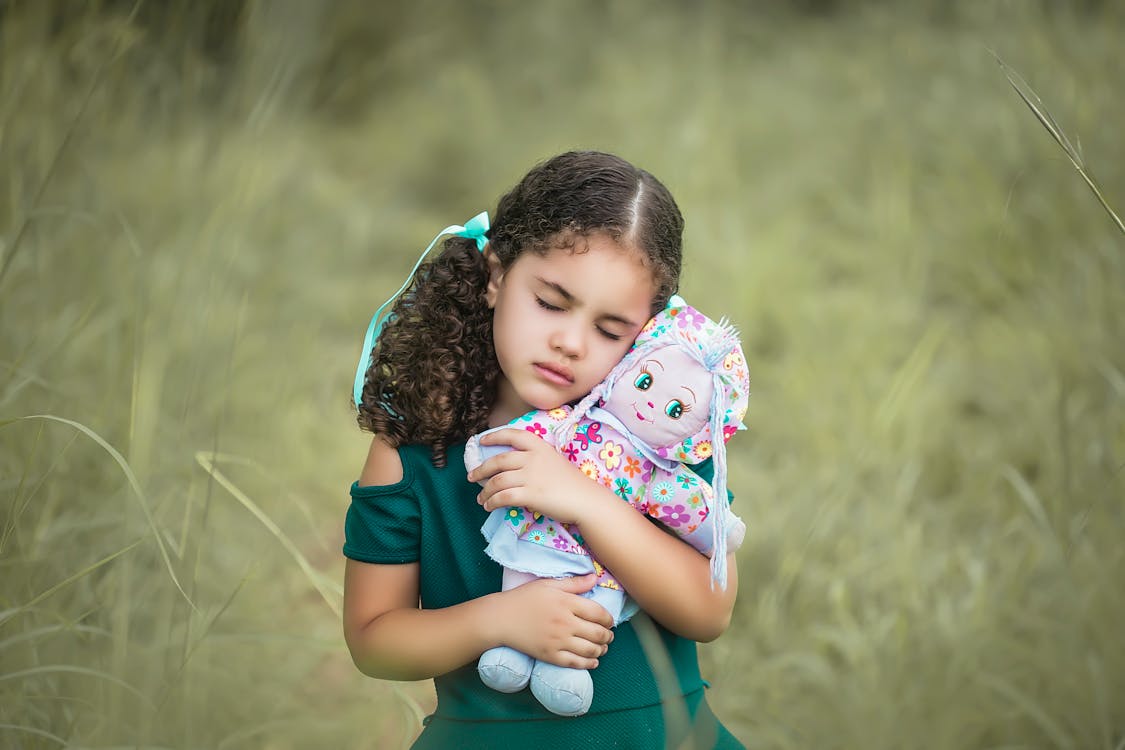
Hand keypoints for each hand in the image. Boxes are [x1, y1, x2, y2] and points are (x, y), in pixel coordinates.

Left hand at [467, 428, 610, 524]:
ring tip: (481, 499)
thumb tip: (511, 468)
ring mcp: (531, 476)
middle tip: (472, 477)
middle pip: (498, 460)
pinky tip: (489, 506)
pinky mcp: (530, 494)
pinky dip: (492, 502)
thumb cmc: (571, 482)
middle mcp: (533, 458)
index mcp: (539, 446)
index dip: (494, 436)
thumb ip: (534, 460)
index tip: (481, 441)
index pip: (512, 435)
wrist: (586, 499)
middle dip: (481, 470)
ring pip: (497, 481)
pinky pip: (503, 497)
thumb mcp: (553, 461)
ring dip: (485, 491)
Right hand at [492, 574, 613, 668]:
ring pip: (590, 650)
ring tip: (603, 647)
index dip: (609, 619)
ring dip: (602, 650)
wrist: (501, 618)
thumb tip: (595, 577)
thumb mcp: (549, 584)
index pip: (598, 613)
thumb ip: (574, 583)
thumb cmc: (524, 598)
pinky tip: (593, 662)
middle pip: (598, 633)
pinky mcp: (550, 656)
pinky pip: (575, 663)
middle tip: (609, 635)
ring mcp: (558, 641)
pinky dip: (589, 664)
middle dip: (608, 636)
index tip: (609, 621)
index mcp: (566, 602)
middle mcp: (565, 623)